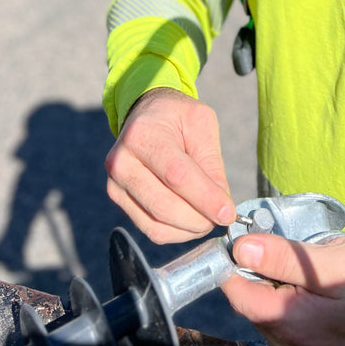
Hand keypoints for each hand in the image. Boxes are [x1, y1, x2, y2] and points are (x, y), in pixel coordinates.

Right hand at [105, 87, 235, 242]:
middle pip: (164, 205)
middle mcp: (122, 162)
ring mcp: (116, 184)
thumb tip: (220, 205)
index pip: (176, 175)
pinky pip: (151, 229)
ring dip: (190, 229)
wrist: (146, 114)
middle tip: (222, 216)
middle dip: (200, 218)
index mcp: (142, 135)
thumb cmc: (176, 117)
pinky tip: (191, 219)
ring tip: (208, 216)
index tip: (228, 213)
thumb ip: (211, 163)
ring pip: (158, 224)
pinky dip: (177, 232)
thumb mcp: (201, 123)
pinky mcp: (119, 199)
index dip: (205, 198)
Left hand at [222, 233, 344, 345]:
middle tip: (273, 242)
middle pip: (250, 302)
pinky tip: (303, 282)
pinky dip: (283, 296)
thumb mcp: (330, 259)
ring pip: (264, 309)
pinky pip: (281, 318)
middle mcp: (288, 343)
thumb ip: (284, 257)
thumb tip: (242, 247)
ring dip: (269, 283)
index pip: (238, 293)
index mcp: (290, 321)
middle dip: (253, 270)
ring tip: (295, 262)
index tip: (240, 237)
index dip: (232, 262)